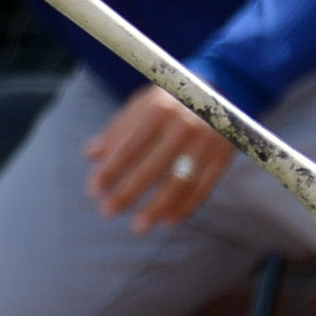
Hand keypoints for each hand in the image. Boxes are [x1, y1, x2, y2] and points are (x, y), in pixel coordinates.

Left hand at [86, 83, 230, 233]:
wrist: (220, 89)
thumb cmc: (170, 101)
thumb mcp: (142, 104)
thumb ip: (118, 129)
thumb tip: (90, 154)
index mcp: (159, 109)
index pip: (129, 147)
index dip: (110, 171)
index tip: (93, 191)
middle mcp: (185, 125)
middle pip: (152, 168)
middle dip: (128, 193)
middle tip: (108, 212)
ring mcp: (208, 142)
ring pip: (180, 182)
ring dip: (157, 208)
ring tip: (139, 226)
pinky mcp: (225, 155)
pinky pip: (204, 187)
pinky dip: (186, 206)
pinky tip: (168, 220)